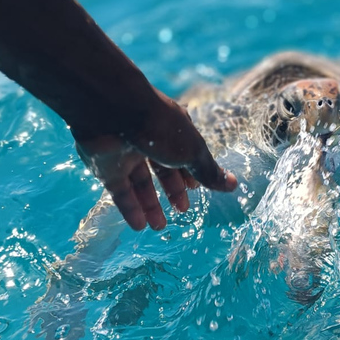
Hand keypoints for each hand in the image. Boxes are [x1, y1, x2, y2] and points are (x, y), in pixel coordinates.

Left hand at [74, 90, 237, 229]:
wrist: (114, 112)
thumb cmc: (160, 127)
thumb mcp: (192, 151)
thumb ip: (208, 172)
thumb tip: (234, 185)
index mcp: (172, 130)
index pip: (184, 153)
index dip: (191, 172)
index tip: (195, 188)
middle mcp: (149, 140)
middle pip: (162, 169)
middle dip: (173, 190)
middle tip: (182, 210)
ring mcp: (126, 153)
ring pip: (139, 184)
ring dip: (150, 206)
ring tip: (159, 227)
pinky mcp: (105, 166)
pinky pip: (119, 191)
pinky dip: (130, 208)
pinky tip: (140, 225)